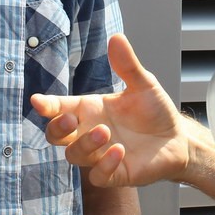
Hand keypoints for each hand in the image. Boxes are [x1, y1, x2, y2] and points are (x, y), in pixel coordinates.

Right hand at [31, 33, 189, 187]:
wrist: (177, 138)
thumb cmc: (154, 110)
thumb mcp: (143, 84)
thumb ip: (127, 65)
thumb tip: (116, 37)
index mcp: (90, 109)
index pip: (59, 107)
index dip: (46, 105)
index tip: (37, 100)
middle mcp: (89, 132)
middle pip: (56, 135)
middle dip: (57, 128)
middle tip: (72, 119)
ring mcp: (99, 154)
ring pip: (74, 156)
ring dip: (85, 144)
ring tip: (105, 132)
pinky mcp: (115, 173)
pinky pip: (97, 176)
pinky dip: (104, 165)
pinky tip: (119, 151)